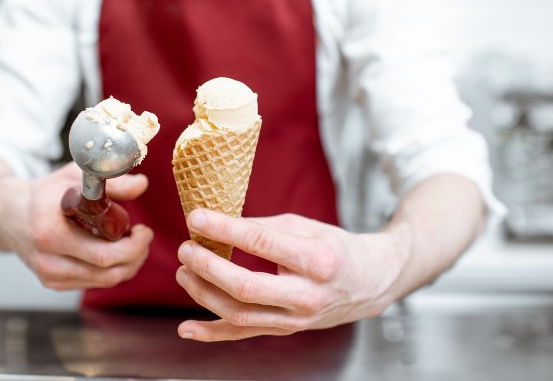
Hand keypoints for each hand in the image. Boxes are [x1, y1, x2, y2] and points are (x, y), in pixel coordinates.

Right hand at [0, 162, 153, 289]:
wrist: (10, 213)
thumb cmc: (45, 193)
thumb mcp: (75, 178)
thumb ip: (110, 182)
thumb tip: (141, 184)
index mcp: (51, 233)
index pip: (103, 255)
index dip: (133, 247)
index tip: (144, 230)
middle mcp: (48, 261)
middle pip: (108, 273)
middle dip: (135, 256)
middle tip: (143, 236)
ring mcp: (50, 276)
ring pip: (104, 281)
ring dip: (127, 264)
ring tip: (130, 241)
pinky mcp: (53, 283)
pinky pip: (94, 282)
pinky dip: (111, 269)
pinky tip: (113, 250)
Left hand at [175, 209, 405, 341]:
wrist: (368, 282)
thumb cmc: (333, 247)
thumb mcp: (304, 226)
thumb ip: (262, 226)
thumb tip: (217, 223)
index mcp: (316, 260)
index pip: (261, 243)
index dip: (224, 229)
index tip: (196, 217)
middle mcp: (307, 295)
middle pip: (245, 287)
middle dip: (207, 267)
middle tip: (186, 248)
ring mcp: (296, 319)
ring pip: (239, 314)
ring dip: (203, 293)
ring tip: (184, 271)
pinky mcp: (285, 331)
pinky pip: (243, 335)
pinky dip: (211, 334)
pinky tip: (186, 328)